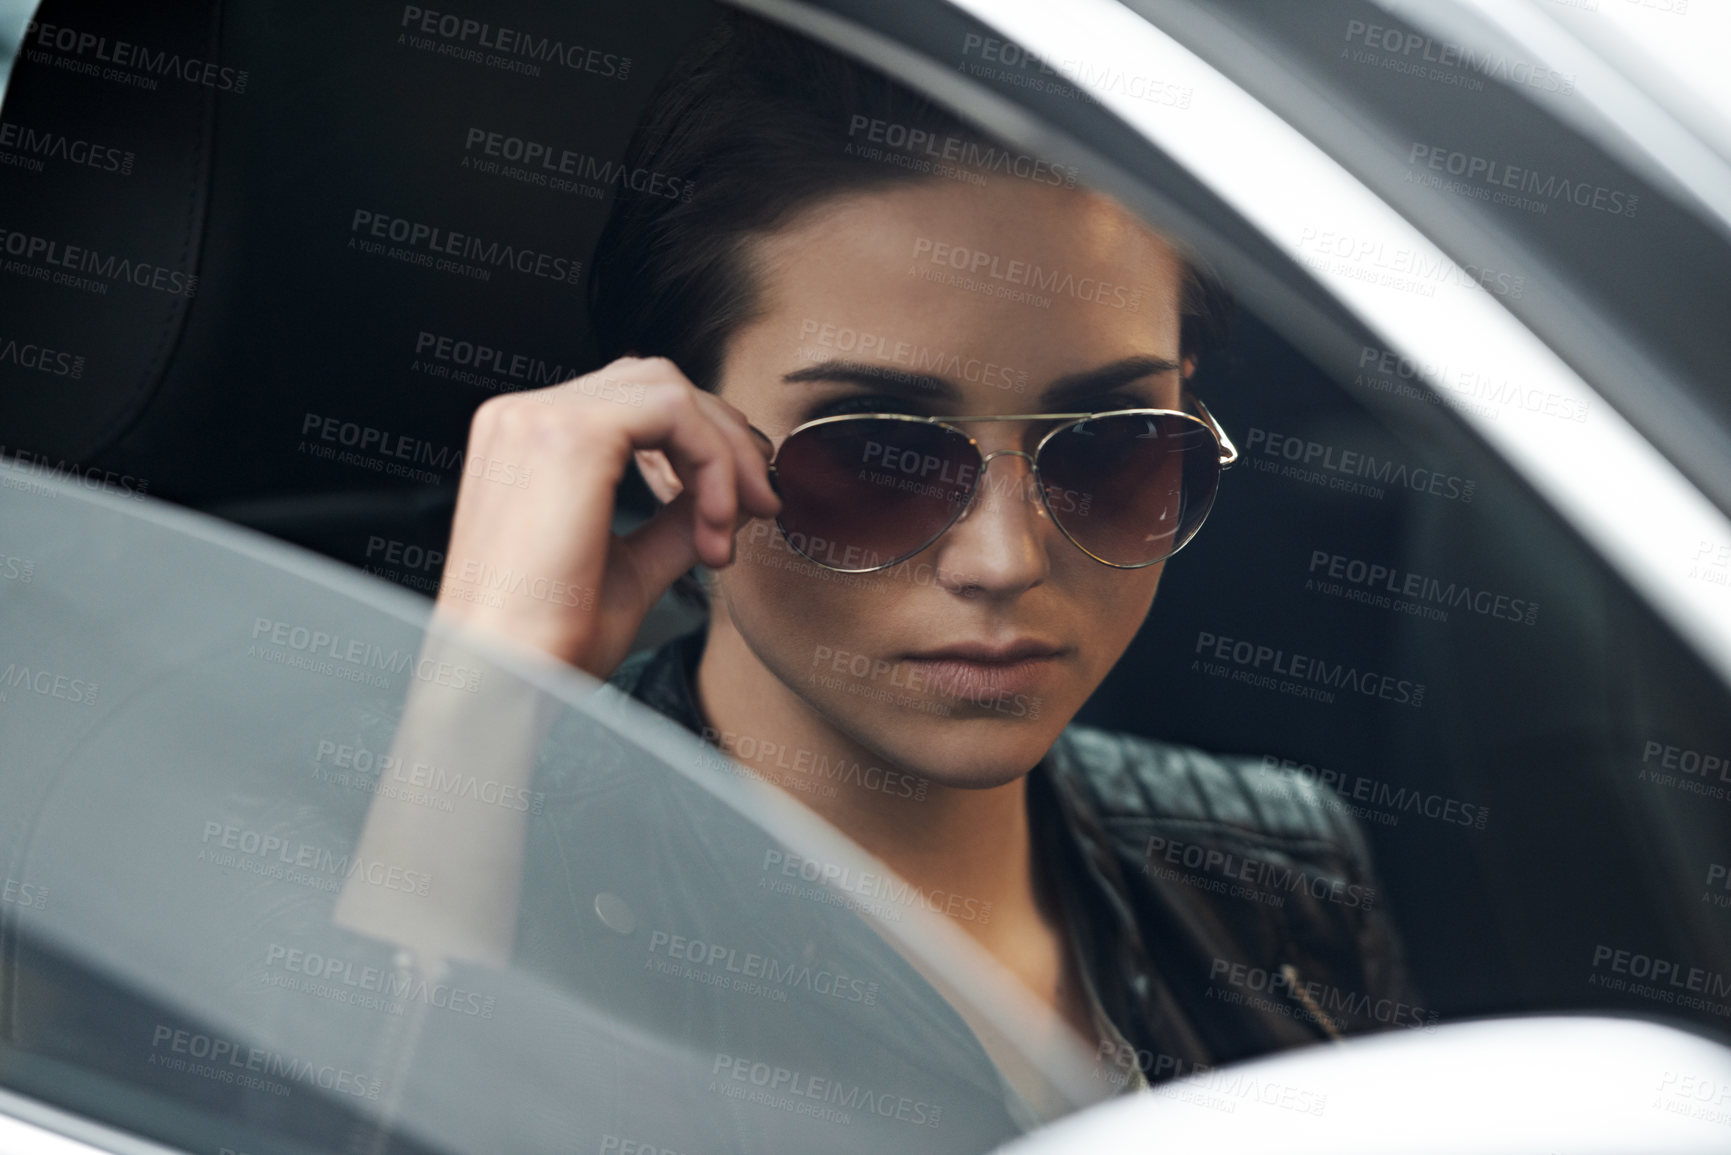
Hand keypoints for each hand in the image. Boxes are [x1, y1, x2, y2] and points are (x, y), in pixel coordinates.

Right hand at [432, 356, 778, 679]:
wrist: (504, 679)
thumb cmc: (548, 642)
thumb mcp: (629, 567)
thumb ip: (676, 521)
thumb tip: (731, 496)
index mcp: (525, 443)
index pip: (632, 403)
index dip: (698, 444)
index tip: (734, 506)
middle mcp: (524, 418)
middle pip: (655, 382)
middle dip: (721, 438)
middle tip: (757, 500)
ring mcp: (540, 417)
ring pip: (670, 391)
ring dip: (722, 452)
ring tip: (733, 523)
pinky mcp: (569, 432)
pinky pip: (675, 412)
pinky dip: (713, 461)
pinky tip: (716, 521)